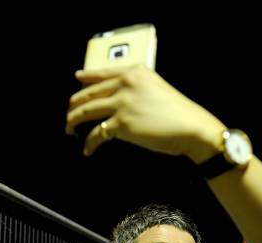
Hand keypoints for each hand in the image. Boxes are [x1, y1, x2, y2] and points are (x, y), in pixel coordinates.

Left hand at [66, 65, 224, 160]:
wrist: (192, 127)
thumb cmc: (180, 114)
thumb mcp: (158, 90)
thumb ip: (138, 89)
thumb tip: (119, 102)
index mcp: (135, 72)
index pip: (102, 73)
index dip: (86, 78)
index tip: (77, 80)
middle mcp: (125, 83)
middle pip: (89, 93)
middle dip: (75, 105)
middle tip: (69, 115)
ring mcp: (122, 103)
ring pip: (86, 111)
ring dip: (74, 121)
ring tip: (69, 130)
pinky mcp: (122, 124)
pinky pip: (97, 133)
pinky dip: (90, 143)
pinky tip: (87, 150)